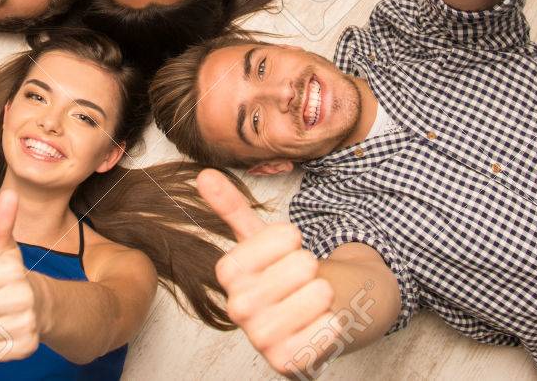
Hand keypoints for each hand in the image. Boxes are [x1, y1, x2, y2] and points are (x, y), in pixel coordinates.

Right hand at [197, 169, 335, 377]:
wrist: (304, 319)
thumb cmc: (282, 275)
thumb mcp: (259, 239)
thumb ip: (232, 208)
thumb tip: (204, 175)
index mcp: (228, 272)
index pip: (282, 235)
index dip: (292, 238)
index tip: (287, 247)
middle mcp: (237, 307)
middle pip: (302, 265)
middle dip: (311, 266)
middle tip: (301, 277)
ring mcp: (261, 338)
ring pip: (317, 295)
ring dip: (324, 293)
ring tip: (312, 298)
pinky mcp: (287, 362)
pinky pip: (327, 329)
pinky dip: (332, 321)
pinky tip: (319, 322)